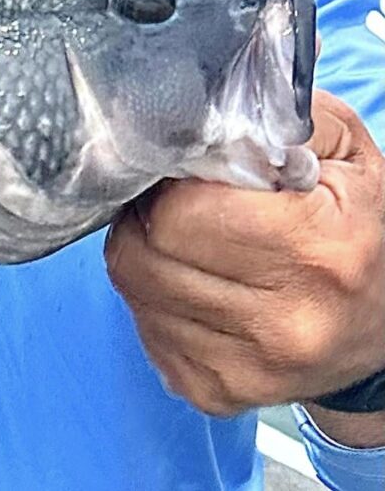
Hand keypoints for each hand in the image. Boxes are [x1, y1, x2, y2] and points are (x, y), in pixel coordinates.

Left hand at [106, 90, 384, 424]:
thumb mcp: (340, 150)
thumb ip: (272, 115)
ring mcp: (251, 368)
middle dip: (144, 218)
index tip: (183, 173)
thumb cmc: (354, 222)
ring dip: (143, 257)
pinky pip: (143, 331)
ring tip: (185, 242)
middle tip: (172, 203)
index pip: (177, 214)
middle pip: (142, 254)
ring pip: (133, 292)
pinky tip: (193, 285)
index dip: (167, 183)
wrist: (383, 324)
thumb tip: (201, 99)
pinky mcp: (216, 394)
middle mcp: (287, 322)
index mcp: (318, 249)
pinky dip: (153, 302)